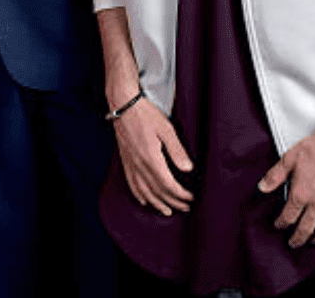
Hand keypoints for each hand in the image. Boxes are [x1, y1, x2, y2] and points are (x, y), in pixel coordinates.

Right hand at [112, 97, 193, 215]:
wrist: (122, 104)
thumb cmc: (145, 114)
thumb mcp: (166, 128)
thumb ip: (176, 150)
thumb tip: (188, 169)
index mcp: (151, 159)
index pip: (168, 185)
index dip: (181, 194)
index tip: (191, 198)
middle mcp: (139, 165)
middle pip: (157, 191)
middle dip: (173, 202)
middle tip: (186, 207)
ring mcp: (130, 164)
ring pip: (144, 191)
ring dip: (157, 203)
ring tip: (168, 211)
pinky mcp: (125, 160)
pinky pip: (131, 184)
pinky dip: (139, 195)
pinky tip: (144, 200)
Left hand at [259, 124, 314, 246]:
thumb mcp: (289, 159)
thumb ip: (275, 176)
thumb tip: (262, 188)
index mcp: (301, 194)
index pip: (288, 216)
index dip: (281, 223)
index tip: (278, 226)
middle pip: (306, 229)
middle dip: (297, 238)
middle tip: (293, 243)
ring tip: (313, 242)